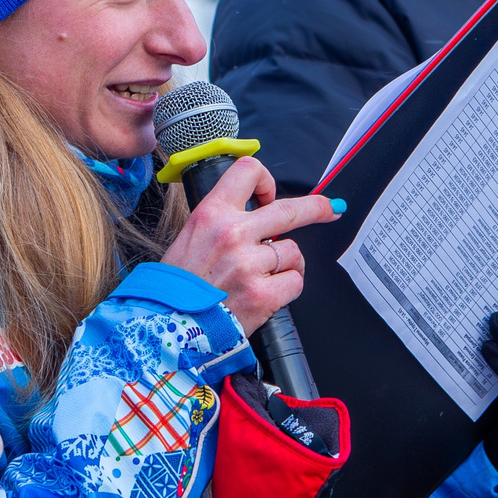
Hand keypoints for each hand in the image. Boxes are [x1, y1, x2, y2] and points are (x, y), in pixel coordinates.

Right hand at [159, 156, 340, 334]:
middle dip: (318, 207)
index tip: (272, 194)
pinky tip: (266, 294)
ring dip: (286, 264)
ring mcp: (249, 264)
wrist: (166, 326)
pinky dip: (286, 289)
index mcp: (211, 214)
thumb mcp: (191, 237)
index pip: (248, 171)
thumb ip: (222, 222)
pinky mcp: (262, 293)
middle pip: (290, 209)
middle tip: (331, 208)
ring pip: (292, 252)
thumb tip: (258, 217)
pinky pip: (295, 281)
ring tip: (262, 278)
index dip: (265, 181)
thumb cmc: (178, 285)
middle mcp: (232, 233)